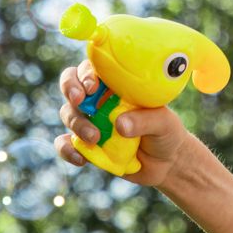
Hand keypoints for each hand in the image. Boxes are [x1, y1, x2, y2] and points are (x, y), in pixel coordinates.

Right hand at [54, 58, 191, 187]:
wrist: (166, 163)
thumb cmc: (166, 132)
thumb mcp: (163, 122)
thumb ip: (144, 120)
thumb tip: (120, 124)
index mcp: (117, 85)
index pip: (93, 69)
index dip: (86, 74)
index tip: (92, 86)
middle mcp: (100, 100)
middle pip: (72, 86)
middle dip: (71, 89)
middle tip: (80, 100)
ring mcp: (91, 122)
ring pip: (68, 114)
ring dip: (76, 124)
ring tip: (95, 138)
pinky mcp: (86, 145)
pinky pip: (65, 144)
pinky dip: (66, 149)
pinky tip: (81, 158)